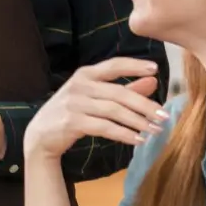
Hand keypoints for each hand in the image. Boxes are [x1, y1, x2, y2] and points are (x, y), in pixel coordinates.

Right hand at [24, 58, 165, 159]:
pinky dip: (124, 134)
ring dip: (138, 122)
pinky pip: (105, 127)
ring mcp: (74, 103)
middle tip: (164, 116)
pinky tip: (137, 140)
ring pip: (114, 111)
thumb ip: (124, 89)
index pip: (113, 65)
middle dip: (144, 105)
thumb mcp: (95, 98)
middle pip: (119, 93)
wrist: (41, 135)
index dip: (134, 65)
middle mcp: (79, 85)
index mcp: (85, 74)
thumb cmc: (72, 113)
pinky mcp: (72, 122)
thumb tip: (152, 81)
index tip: (155, 69)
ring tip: (155, 130)